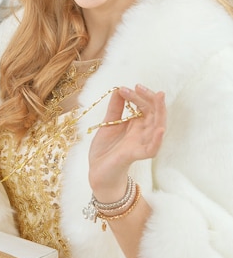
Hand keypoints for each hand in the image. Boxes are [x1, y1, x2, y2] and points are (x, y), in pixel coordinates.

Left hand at [88, 84, 165, 199]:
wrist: (97, 171)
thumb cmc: (105, 149)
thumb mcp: (108, 123)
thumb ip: (115, 108)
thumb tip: (119, 89)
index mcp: (137, 124)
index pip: (145, 106)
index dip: (137, 95)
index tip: (124, 88)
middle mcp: (142, 132)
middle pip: (154, 113)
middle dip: (149, 98)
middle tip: (139, 86)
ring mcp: (141, 144)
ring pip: (157, 127)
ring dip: (159, 112)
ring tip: (159, 97)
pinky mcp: (135, 155)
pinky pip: (151, 149)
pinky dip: (156, 140)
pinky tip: (160, 130)